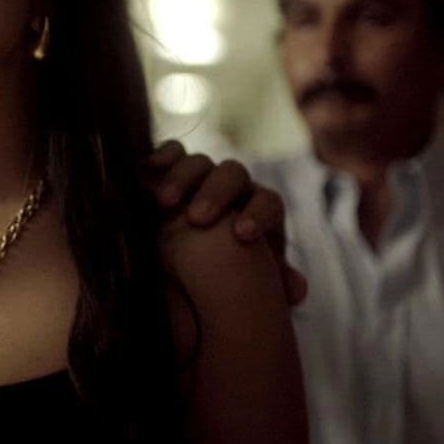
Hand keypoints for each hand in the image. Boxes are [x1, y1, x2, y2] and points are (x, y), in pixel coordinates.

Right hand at [145, 140, 307, 305]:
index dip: (258, 214)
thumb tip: (296, 290)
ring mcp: (203, 175)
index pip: (268, 202)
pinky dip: (162, 156)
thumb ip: (277, 284)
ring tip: (164, 202)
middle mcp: (234, 186)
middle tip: (196, 219)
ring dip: (182, 177)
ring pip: (199, 162)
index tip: (242, 235)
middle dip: (216, 194)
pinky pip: (171, 152)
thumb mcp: (257, 281)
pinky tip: (147, 168)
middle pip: (233, 175)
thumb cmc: (232, 272)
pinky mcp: (172, 170)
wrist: (198, 260)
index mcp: (260, 208)